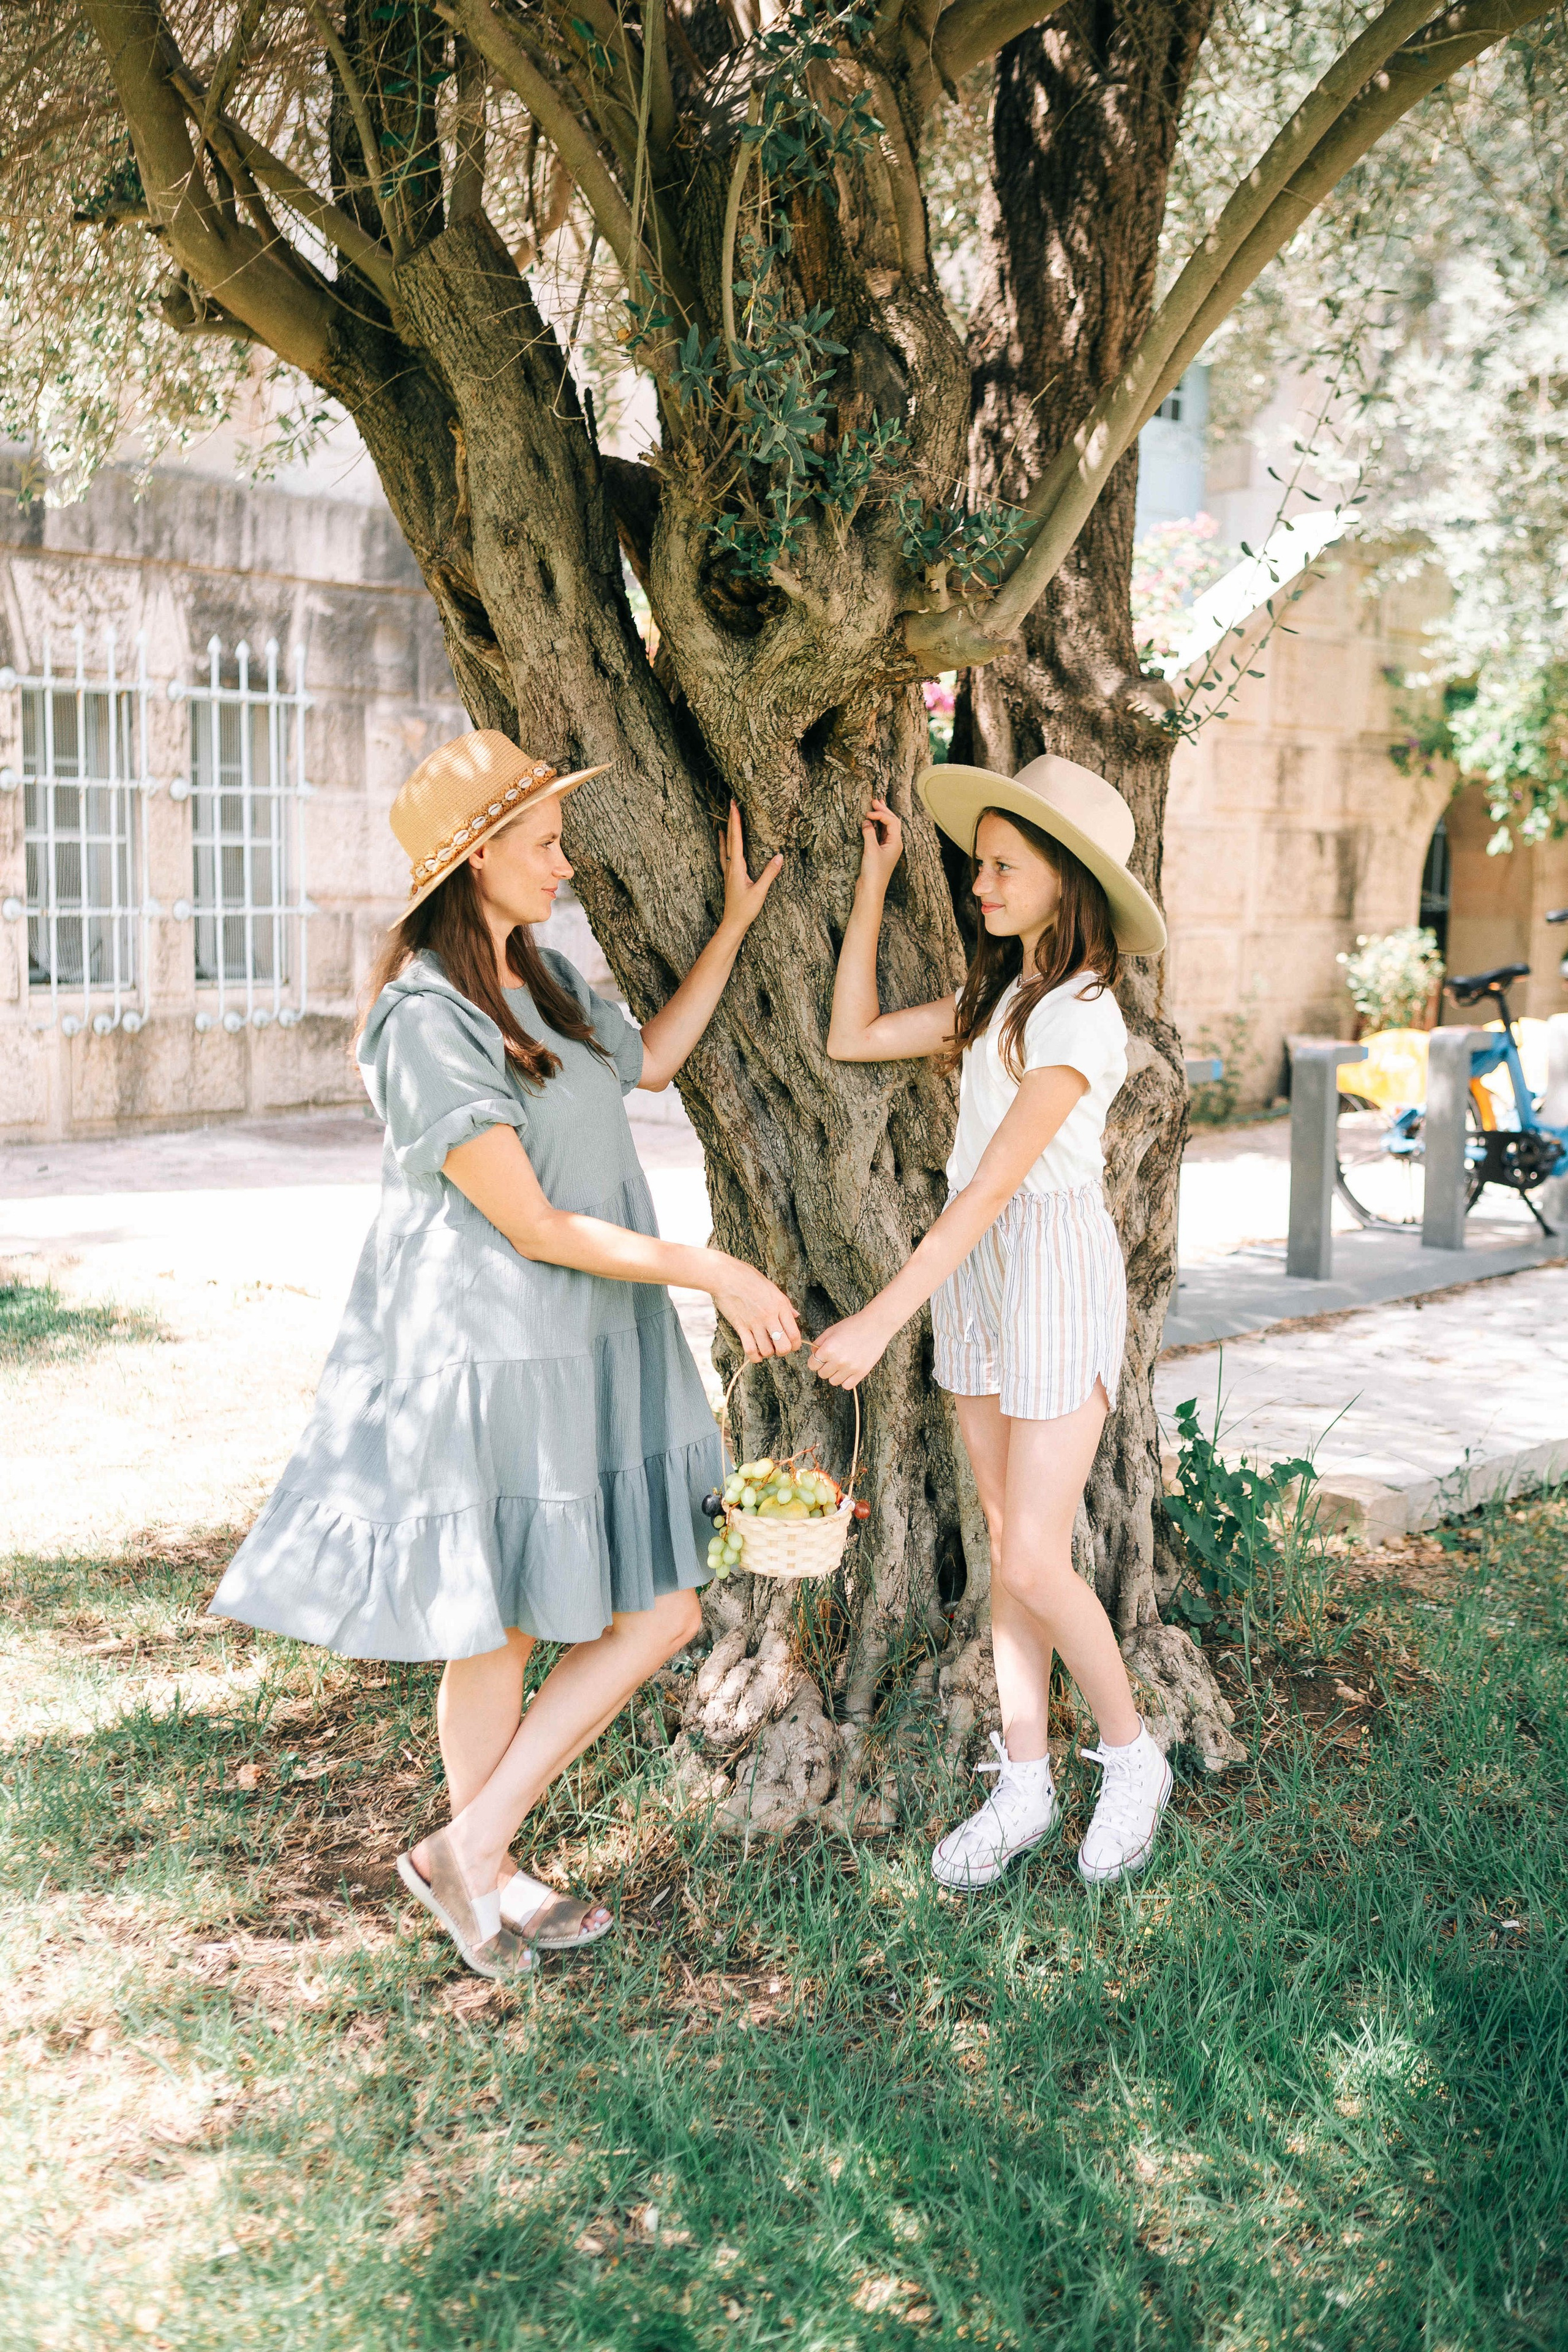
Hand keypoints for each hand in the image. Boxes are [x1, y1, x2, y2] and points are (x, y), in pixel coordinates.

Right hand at [709, 1255, 801, 1362]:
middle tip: (778, 1347)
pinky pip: (750, 1349)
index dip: (795, 1345)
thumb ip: (786, 1304)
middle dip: (783, 1352)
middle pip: (784, 1346)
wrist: (726, 1276)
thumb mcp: (773, 1288)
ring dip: (767, 1353)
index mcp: (780, 1306)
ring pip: (767, 1350)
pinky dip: (754, 1357)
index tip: (791, 1345)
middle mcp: (769, 1316)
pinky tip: (755, 1354)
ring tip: (765, 1348)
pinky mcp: (740, 1326)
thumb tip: (796, 1316)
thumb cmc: (749, 1278)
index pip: (794, 1334)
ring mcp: (754, 1322)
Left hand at [718, 801, 783, 936]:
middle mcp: (730, 866)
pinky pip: (725, 855)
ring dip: (727, 831)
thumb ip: (769, 873)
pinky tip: (723, 844)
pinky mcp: (729, 877)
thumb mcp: (760, 892)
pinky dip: (724, 845)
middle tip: (731, 803)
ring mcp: (728, 871)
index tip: (734, 806)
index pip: (736, 839)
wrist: (732, 923)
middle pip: (730, 838)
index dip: (735, 821)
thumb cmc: (745, 909)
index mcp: (737, 867)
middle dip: (731, 820)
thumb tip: (780, 856)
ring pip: (726, 846)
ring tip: (724, 820)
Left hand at [808, 1304, 895, 1388]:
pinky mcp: (861, 1373)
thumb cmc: (852, 1326)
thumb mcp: (831, 1331)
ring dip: (835, 1374)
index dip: (815, 1360)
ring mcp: (850, 1368)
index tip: (821, 1357)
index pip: (812, 1365)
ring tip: (842, 1364)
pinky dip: (846, 1380)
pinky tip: (849, 1370)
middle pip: (822, 1374)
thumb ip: (819, 1343)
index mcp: (828, 1349)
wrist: (875, 1325)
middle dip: (825, 1367)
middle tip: (833, 1358)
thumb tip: (814, 1354)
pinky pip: (847, 1385)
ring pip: (833, 1381)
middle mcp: (838, 1360)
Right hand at [856, 797, 904, 896]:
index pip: (892, 821)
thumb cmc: (874, 872)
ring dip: (881, 816)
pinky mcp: (880, 852)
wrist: (871, 889)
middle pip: (892, 822)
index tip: (868, 814)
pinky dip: (876, 826)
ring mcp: (888, 848)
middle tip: (875, 800)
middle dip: (884, 810)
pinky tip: (871, 821)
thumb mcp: (870, 850)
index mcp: (896, 842)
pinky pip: (881, 834)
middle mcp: (894, 844)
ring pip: (887, 827)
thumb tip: (867, 822)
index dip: (881, 814)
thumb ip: (869, 833)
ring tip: (875, 805)